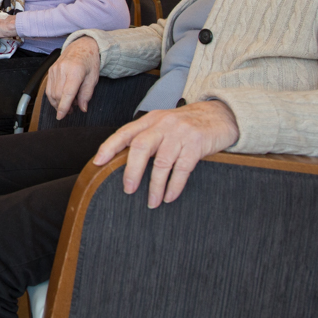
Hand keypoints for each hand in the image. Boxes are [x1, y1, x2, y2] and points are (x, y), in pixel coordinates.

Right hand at [45, 37, 99, 118]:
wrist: (81, 46)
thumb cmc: (90, 61)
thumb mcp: (93, 78)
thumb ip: (87, 94)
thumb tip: (82, 108)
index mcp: (75, 71)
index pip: (67, 93)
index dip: (63, 107)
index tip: (61, 117)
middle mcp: (62, 69)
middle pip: (58, 95)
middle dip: (63, 106)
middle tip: (73, 109)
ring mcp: (54, 69)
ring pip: (52, 93)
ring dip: (58, 102)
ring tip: (68, 103)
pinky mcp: (50, 70)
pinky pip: (48, 88)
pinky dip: (53, 97)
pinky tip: (61, 98)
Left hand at [93, 100, 239, 208]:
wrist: (220, 114)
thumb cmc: (187, 124)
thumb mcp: (164, 124)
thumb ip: (147, 137)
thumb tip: (125, 162)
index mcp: (150, 120)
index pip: (125, 133)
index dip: (109, 147)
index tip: (97, 162)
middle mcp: (163, 124)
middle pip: (141, 146)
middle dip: (132, 170)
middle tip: (128, 190)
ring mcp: (180, 133)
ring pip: (162, 162)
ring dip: (155, 186)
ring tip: (152, 202)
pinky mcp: (197, 144)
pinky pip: (182, 168)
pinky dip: (174, 185)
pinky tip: (170, 196)